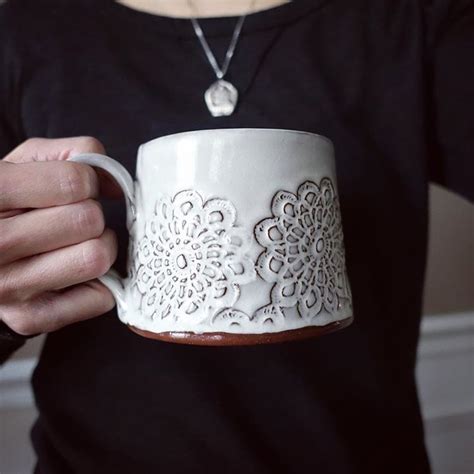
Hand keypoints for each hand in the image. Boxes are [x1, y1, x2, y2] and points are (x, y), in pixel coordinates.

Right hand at [0, 137, 118, 335]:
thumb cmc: (7, 204)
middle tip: (73, 217)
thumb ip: (72, 153)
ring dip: (99, 245)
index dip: (86, 180)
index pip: (73, 182)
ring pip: (97, 258)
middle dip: (91, 213)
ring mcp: (8, 288)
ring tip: (77, 242)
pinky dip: (99, 283)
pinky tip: (73, 270)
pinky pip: (99, 297)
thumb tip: (115, 183)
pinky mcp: (30, 318)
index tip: (75, 187)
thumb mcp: (23, 164)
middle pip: (88, 221)